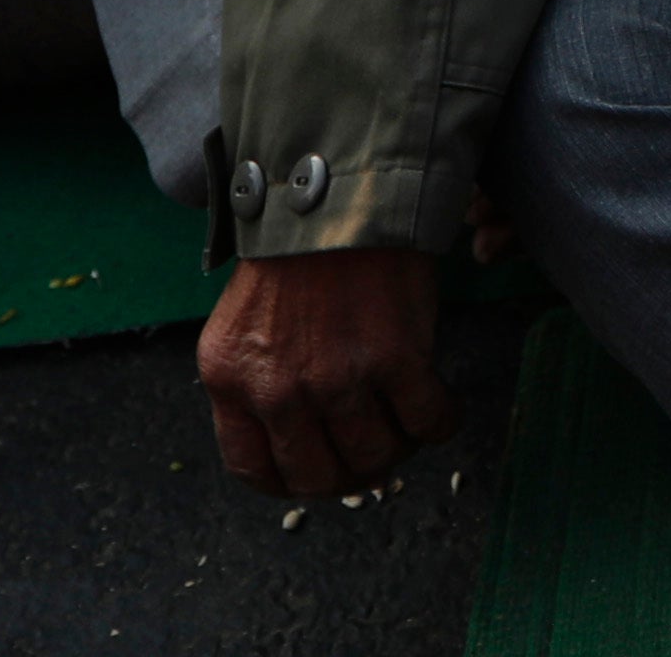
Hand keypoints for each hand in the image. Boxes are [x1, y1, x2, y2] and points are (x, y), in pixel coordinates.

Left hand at [200, 244, 451, 498]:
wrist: (343, 190)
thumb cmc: (299, 254)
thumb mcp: (248, 324)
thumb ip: (261, 383)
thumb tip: (308, 447)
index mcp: (230, 378)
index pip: (253, 469)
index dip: (291, 481)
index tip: (317, 469)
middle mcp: (277, 389)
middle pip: (318, 478)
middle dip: (349, 474)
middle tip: (371, 449)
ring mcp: (336, 379)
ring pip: (376, 459)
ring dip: (398, 448)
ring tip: (405, 418)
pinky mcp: (395, 360)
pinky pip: (428, 423)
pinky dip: (440, 420)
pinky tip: (438, 400)